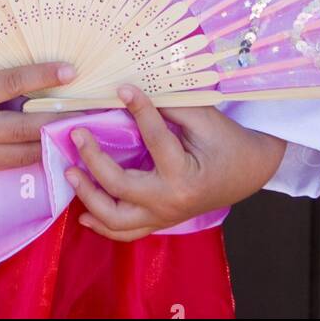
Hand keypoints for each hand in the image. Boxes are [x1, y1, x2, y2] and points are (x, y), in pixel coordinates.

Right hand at [0, 59, 81, 171]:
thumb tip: (42, 73)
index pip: (12, 84)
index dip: (43, 76)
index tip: (71, 70)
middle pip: (25, 127)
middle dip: (60, 119)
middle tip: (90, 110)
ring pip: (23, 152)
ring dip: (51, 140)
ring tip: (78, 128)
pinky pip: (10, 162)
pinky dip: (32, 151)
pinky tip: (51, 142)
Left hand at [63, 84, 287, 240]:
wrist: (249, 171)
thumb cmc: (227, 141)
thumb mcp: (204, 118)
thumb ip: (168, 107)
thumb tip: (130, 92)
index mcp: (184, 175)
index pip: (153, 138)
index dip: (138, 109)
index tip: (122, 88)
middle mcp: (169, 202)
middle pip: (119, 187)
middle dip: (93, 160)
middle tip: (77, 134)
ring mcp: (163, 217)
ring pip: (115, 219)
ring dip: (88, 196)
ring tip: (70, 172)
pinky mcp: (159, 221)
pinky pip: (125, 232)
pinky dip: (102, 225)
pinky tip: (83, 213)